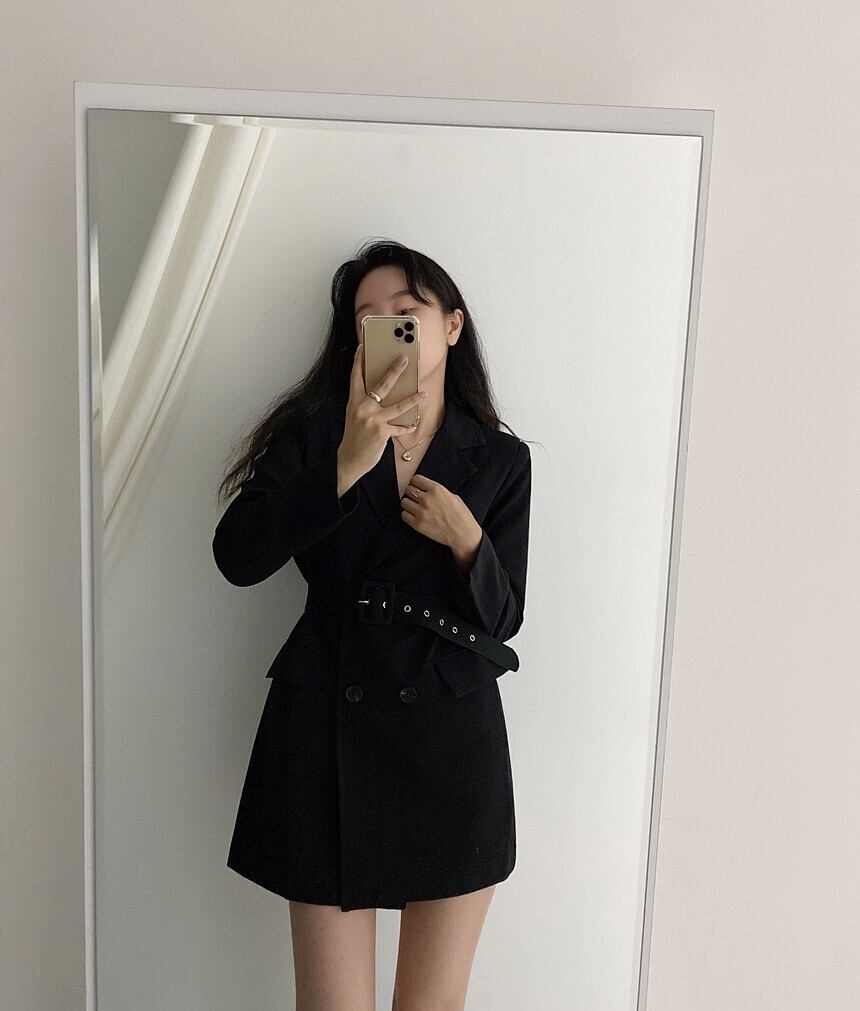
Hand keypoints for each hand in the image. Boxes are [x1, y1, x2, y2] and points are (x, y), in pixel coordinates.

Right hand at [337, 343, 427, 489]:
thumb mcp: (355, 416)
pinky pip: (400, 427)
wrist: (349, 459)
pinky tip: (414, 423)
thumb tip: (385, 393)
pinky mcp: (382, 432)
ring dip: (413, 399)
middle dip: (394, 370)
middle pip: (381, 384)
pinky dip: (408, 426)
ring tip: (424, 393)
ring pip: (398, 406)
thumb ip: (366, 403)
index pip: (355, 376)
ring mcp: (372, 420)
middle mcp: (362, 408)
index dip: (359, 360)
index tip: (363, 346)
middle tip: (405, 358)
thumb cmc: (355, 436)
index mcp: (353, 401)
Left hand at [400, 474, 482, 567]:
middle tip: (416, 499)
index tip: (416, 487)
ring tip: (415, 508)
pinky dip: (407, 515)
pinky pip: (404, 515)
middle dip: (412, 494)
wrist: (463, 534)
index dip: (416, 483)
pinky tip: (414, 516)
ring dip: (408, 504)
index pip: (416, 479)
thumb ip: (438, 492)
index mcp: (437, 489)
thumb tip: (426, 490)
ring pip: (404, 502)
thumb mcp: (452, 496)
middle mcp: (427, 499)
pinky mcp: (418, 524)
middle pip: (408, 490)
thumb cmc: (461, 515)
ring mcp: (422, 512)